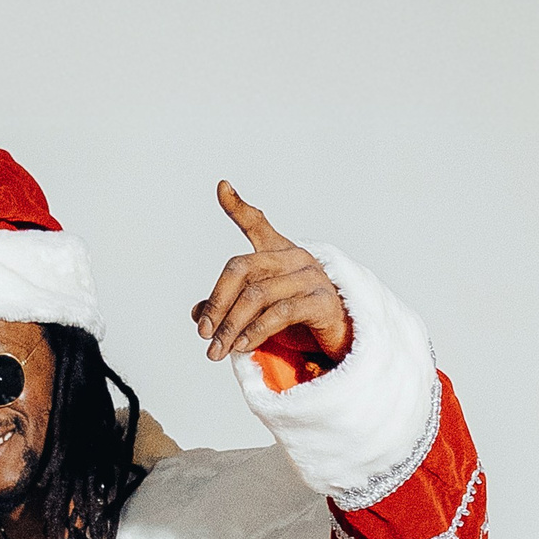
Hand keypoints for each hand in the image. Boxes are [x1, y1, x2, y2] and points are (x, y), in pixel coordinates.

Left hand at [192, 180, 350, 366]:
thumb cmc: (299, 320)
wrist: (341, 340)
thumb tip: (197, 313)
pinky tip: (243, 346)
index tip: (222, 187)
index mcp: (280, 253)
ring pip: (257, 295)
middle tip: (203, 334)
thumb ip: (230, 307)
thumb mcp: (259, 311)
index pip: (257, 225)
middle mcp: (295, 258)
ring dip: (232, 326)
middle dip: (217, 303)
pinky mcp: (322, 302)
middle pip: (242, 269)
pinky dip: (256, 331)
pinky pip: (281, 313)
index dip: (238, 207)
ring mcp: (310, 278)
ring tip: (218, 350)